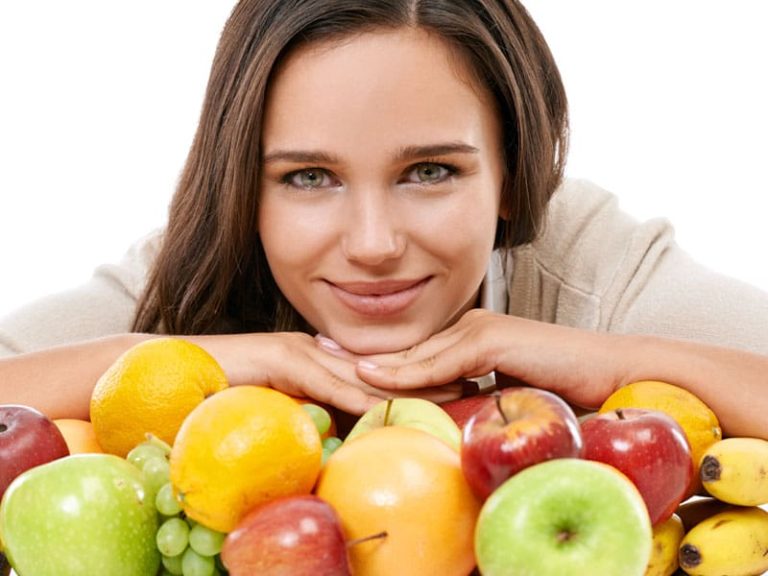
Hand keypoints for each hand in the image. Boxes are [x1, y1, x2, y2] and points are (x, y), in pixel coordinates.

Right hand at [191, 331, 463, 415]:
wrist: (181, 375)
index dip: (415, 378)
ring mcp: (303, 351)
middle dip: (427, 377)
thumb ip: (313, 412)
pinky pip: (330, 384)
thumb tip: (341, 436)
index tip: (453, 386)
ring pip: (365, 373)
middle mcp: (318, 350)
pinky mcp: (285, 360)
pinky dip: (362, 397)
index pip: (376, 370)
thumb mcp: (282, 405)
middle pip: (382, 367)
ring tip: (450, 393)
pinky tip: (390, 407)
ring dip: (408, 385)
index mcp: (320, 358)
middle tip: (470, 383)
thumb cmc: (228, 394)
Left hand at [352, 309, 625, 409]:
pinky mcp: (491, 338)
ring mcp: (477, 330)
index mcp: (466, 340)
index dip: (370, 363)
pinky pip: (439, 359)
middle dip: (356, 357)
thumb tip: (441, 427)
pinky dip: (405, 371)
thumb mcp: (502, 401)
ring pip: (414, 354)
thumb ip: (470, 404)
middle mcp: (466, 328)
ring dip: (370, 365)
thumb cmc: (562, 392)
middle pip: (403, 350)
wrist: (612, 375)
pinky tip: (371, 377)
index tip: (331, 367)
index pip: (410, 356)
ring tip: (325, 368)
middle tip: (310, 357)